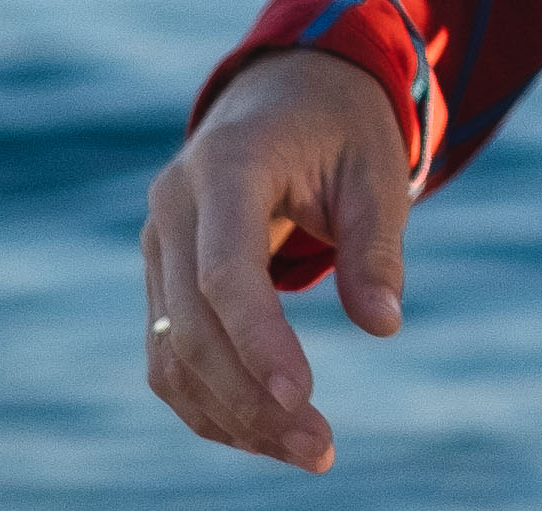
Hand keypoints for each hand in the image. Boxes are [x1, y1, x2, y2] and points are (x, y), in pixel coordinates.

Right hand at [142, 49, 409, 473]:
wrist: (287, 91)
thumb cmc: (343, 128)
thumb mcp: (377, 170)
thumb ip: (377, 246)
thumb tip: (383, 324)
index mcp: (227, 163)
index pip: (225, 271)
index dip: (258, 342)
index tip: (303, 399)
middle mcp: (174, 204)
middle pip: (193, 326)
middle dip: (251, 398)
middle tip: (319, 449)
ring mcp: (157, 242)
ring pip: (172, 353)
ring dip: (230, 414)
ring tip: (305, 451)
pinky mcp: (160, 275)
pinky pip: (169, 354)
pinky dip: (210, 402)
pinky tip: (265, 434)